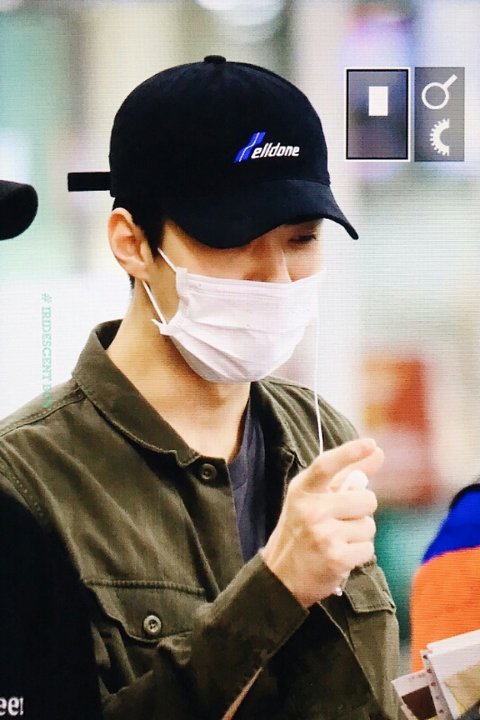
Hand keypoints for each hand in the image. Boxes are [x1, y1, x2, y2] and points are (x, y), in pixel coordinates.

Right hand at [260, 438, 382, 607]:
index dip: (350, 452)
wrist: (281, 576)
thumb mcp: (314, 500)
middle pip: (366, 499)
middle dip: (363, 510)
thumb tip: (378, 452)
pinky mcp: (336, 558)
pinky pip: (368, 548)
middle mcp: (311, 510)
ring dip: (359, 534)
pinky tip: (340, 556)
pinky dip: (359, 553)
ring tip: (337, 540)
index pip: (326, 464)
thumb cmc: (301, 531)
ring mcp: (323, 534)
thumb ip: (345, 476)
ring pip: (369, 525)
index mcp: (303, 491)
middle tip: (342, 520)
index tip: (371, 444)